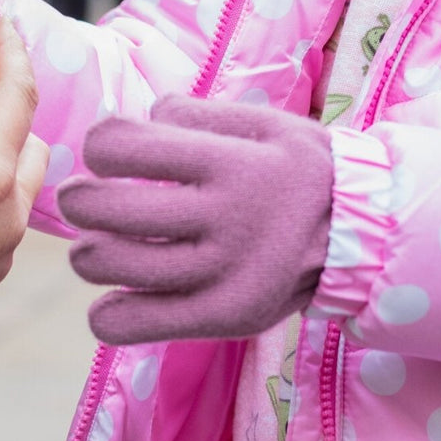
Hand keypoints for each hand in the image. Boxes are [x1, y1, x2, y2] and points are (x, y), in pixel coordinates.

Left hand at [58, 96, 333, 343]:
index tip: (110, 153)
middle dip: (78, 198)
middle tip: (85, 198)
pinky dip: (108, 312)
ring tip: (101, 246)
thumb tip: (137, 116)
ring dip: (88, 252)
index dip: (100, 144)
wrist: (362, 235)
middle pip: (104, 208)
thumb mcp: (267, 125)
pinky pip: (130, 324)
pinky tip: (121, 293)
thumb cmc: (303, 171)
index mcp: (232, 163)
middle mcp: (226, 218)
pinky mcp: (221, 318)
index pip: (119, 146)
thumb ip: (199, 116)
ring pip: (109, 264)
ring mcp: (222, 273)